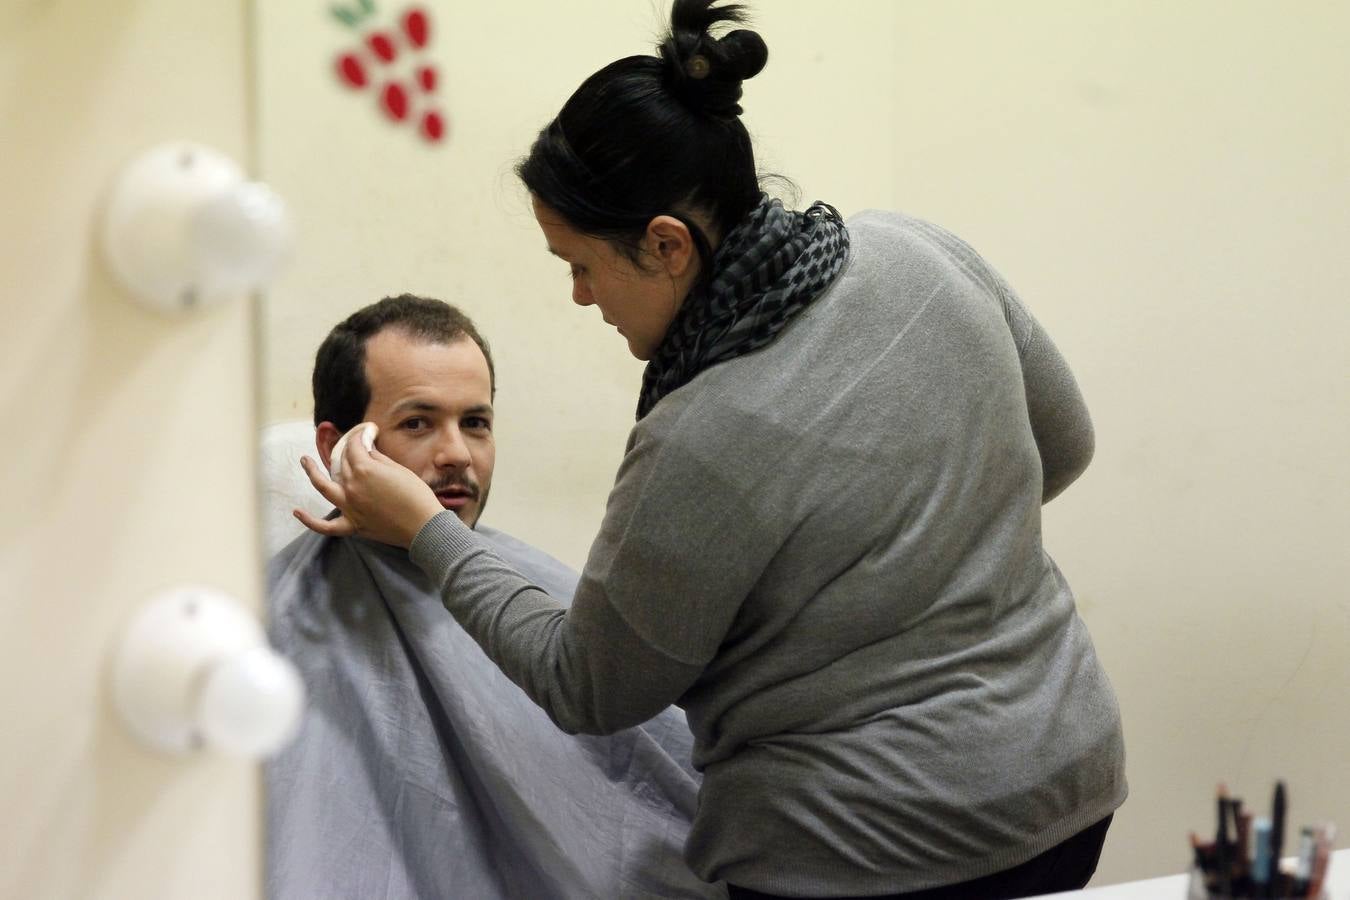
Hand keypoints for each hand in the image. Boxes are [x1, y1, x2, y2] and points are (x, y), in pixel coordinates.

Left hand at [294, 427, 443, 547]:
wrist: (424, 526)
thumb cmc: (417, 496)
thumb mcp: (399, 470)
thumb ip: (378, 459)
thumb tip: (367, 451)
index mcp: (365, 470)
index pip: (355, 446)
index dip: (360, 435)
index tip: (367, 431)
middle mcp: (352, 486)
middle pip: (342, 462)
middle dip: (347, 450)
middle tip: (354, 444)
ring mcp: (349, 507)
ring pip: (323, 487)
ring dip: (312, 472)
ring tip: (305, 461)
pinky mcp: (352, 525)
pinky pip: (325, 526)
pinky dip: (309, 520)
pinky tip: (297, 512)